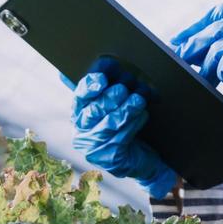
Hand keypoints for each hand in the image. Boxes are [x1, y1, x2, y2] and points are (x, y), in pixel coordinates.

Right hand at [70, 72, 176, 198]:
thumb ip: (103, 89)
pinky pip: (122, 138)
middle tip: (123, 88)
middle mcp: (82, 133)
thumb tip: (96, 63)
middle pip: (93, 111)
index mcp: (80, 116)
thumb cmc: (125, 128)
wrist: (141, 160)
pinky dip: (133, 124)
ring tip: (138, 99)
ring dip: (125, 109)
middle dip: (109, 99)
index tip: (101, 79)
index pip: (80, 98)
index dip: (89, 87)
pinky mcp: (111, 160)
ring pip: (109, 124)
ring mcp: (95, 149)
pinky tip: (142, 115)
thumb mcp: (113, 107)